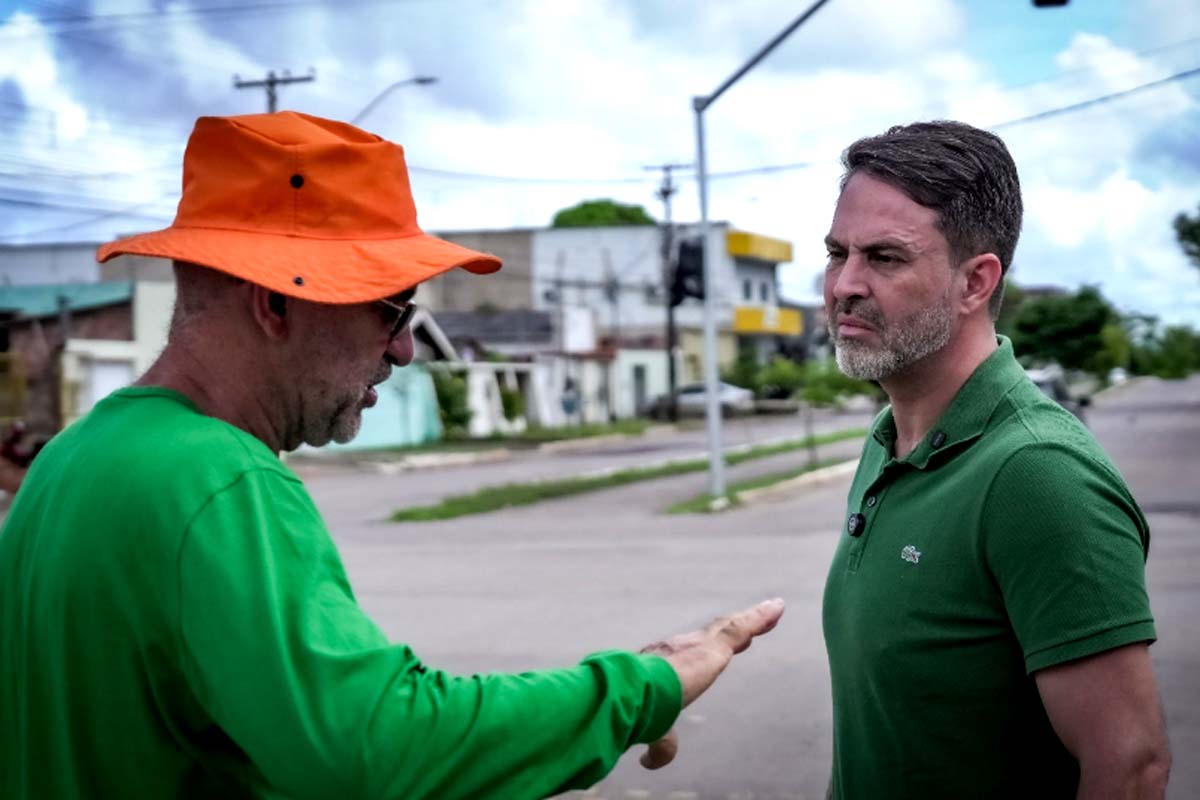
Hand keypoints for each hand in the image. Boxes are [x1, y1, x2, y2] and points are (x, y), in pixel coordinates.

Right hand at [637, 598, 785, 768]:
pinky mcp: (715, 647)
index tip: (710, 652)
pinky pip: (743, 628)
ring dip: (751, 619)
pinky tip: (778, 607)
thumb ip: (659, 743)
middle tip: (746, 631)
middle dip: (728, 631)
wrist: (632, 693)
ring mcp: (697, 644)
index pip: (686, 656)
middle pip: (711, 636)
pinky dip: (762, 618)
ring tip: (771, 610)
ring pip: (729, 628)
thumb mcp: (653, 729)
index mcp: (662, 663)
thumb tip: (650, 761)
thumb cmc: (638, 711)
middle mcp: (679, 648)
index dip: (699, 653)